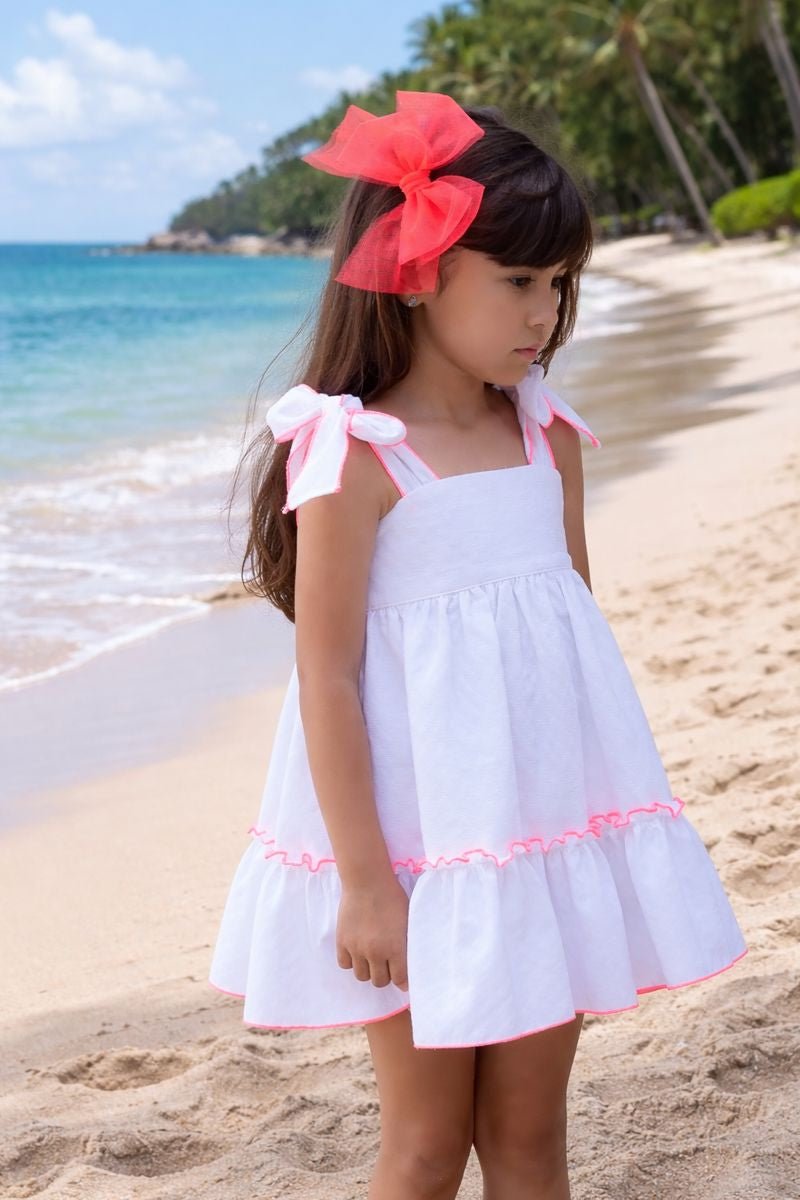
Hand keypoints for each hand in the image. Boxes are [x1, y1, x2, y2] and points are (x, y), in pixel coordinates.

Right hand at [336, 875, 409, 990]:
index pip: (400, 979)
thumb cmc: (392, 898)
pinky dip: (351, 961)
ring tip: (371, 957)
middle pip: (379, 981)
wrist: (367, 881)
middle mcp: (375, 952)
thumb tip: (409, 967)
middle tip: (387, 963)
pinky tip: (357, 950)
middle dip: (385, 975)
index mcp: (395, 948)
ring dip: (368, 970)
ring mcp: (356, 948)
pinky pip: (345, 964)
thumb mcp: (407, 921)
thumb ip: (408, 945)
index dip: (403, 981)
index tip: (403, 978)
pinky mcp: (341, 941)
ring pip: (361, 976)